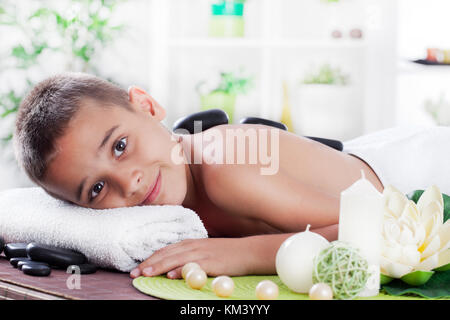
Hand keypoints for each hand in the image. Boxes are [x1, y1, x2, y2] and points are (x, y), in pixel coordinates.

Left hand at [129, 237, 258, 278]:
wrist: (249, 251)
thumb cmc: (228, 253)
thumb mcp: (206, 251)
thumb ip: (191, 256)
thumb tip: (174, 267)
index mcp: (191, 243)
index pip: (166, 250)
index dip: (151, 258)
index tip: (139, 268)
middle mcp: (194, 245)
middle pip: (167, 254)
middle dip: (149, 263)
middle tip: (134, 273)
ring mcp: (202, 253)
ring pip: (176, 259)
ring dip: (159, 266)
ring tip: (146, 273)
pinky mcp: (212, 262)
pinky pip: (193, 266)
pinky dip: (181, 270)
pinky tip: (172, 275)